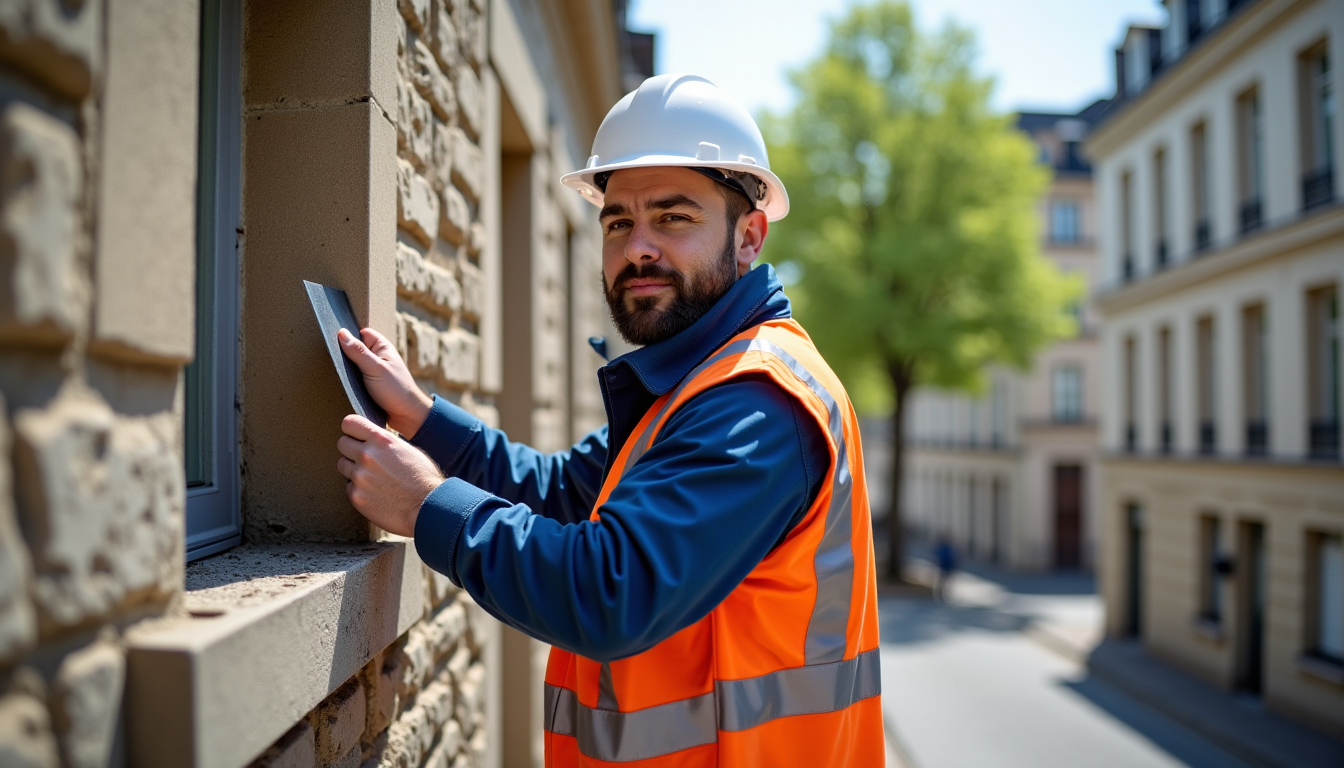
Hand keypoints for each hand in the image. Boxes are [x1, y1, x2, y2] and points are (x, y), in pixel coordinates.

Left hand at [336, 415, 443, 535]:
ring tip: (372, 477)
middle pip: (342, 443)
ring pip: (343, 465)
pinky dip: (358, 488)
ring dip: (353, 468)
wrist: (427, 507)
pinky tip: (375, 492)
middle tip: (364, 458)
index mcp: (381, 440)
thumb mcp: (407, 449)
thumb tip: (370, 439)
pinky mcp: (356, 496)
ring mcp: (359, 477)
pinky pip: (348, 486)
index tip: (356, 436)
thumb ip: (384, 442)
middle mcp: (367, 455)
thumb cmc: (423, 478)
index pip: (349, 423)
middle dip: (351, 449)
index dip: (352, 430)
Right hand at [338, 327, 432, 435]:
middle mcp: (377, 357)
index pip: (361, 333)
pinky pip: (353, 379)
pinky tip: (337, 384)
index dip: (349, 335)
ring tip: (332, 372)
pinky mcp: (367, 385)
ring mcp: (372, 371)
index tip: (334, 339)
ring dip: (344, 370)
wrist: (407, 416)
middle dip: (344, 354)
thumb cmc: (396, 390)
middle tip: (330, 358)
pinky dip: (347, 381)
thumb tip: (342, 333)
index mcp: (382, 347)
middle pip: (354, 349)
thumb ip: (358, 351)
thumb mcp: (375, 368)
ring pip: (351, 365)